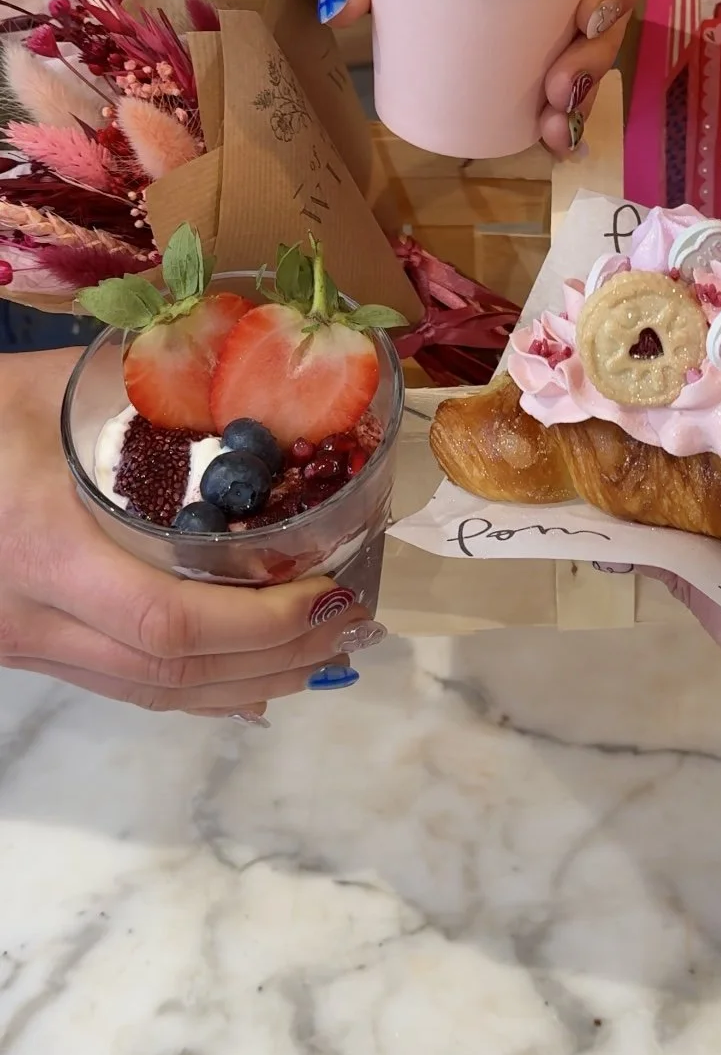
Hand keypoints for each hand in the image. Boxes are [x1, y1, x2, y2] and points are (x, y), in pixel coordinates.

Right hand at [0, 354, 364, 716]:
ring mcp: (25, 644)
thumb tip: (238, 360)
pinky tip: (248, 686)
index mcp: (39, 545)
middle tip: (353, 626)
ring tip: (322, 655)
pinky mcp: (26, 650)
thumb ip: (133, 383)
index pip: (162, 620)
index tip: (327, 593)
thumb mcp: (39, 384)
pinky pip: (121, 688)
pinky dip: (196, 691)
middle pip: (170, 673)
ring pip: (150, 694)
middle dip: (276, 658)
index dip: (257, 623)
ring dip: (248, 682)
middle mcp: (31, 615)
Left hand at [313, 0, 658, 155]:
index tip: (589, 14)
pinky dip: (567, 105)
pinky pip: (569, 66)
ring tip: (554, 125)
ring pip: (598, 39)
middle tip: (558, 88)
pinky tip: (554, 139)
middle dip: (598, 52)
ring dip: (586, 89)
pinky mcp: (536, 32)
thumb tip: (343, 6)